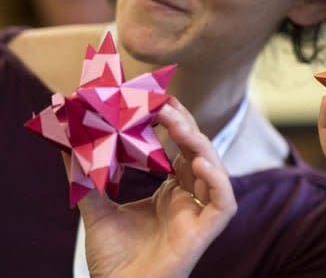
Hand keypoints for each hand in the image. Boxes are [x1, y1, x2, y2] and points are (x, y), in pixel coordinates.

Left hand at [74, 98, 236, 277]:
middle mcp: (189, 198)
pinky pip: (224, 201)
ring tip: (176, 124)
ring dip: (198, 143)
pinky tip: (197, 162)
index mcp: (171, 191)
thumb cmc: (113, 261)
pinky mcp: (207, 230)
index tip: (158, 98)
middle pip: (198, 151)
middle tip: (163, 103)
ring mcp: (200, 213)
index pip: (180, 147)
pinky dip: (216, 179)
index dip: (174, 122)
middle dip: (184, 124)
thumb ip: (86, 177)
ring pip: (214, 169)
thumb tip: (67, 140)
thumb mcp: (95, 210)